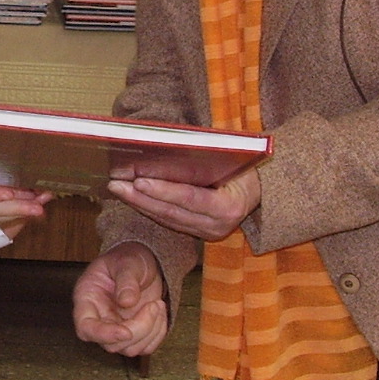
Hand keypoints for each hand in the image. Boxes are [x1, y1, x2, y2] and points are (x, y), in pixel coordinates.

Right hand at [72, 241, 168, 355]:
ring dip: (151, 330)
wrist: (142, 264)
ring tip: (158, 304)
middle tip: (154, 305)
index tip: (125, 332)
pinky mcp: (134, 334)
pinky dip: (158, 333)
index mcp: (87, 298)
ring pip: (130, 348)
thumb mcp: (127, 262)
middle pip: (111, 343)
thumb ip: (126, 279)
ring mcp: (116, 328)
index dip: (103, 335)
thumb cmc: (128, 259)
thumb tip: (126, 301)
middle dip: (138, 329)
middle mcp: (99, 318)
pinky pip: (146, 347)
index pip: (86, 327)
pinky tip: (159, 313)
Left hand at [107, 165, 260, 241]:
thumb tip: (163, 146)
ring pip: (166, 219)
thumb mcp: (229, 159)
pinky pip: (168, 221)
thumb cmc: (243, 167)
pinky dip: (148, 208)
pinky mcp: (198, 234)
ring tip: (117, 188)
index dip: (163, 190)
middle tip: (117, 184)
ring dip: (139, 203)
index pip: (190, 198)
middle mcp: (218, 226)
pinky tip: (131, 196)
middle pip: (172, 212)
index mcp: (229, 207)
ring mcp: (207, 233)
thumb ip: (201, 157)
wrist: (261, 191)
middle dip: (141, 197)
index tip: (139, 180)